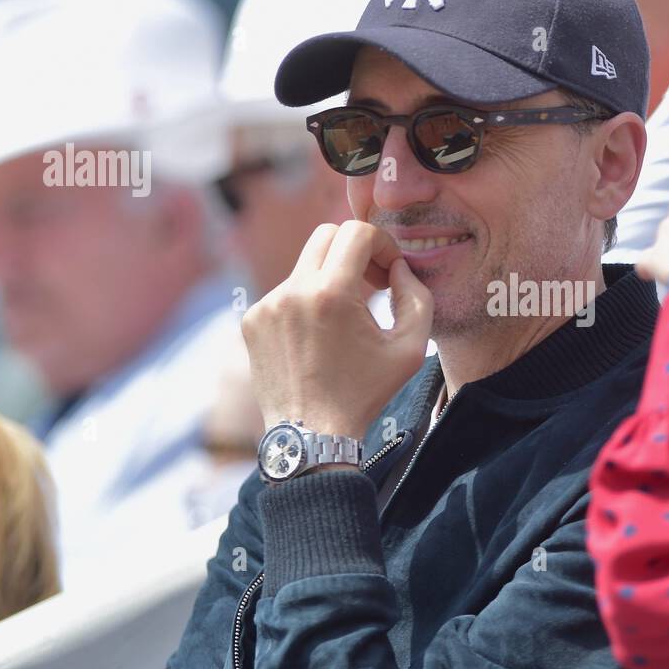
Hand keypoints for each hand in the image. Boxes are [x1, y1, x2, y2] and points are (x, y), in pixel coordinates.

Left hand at [241, 220, 432, 439]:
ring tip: (345, 319)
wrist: (312, 436)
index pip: (356, 232)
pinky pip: (284, 293)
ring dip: (330, 280)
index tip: (390, 271)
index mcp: (331, 293)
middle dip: (355, 251)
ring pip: (305, 266)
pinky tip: (318, 337)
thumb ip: (416, 297)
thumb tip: (398, 268)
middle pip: (326, 236)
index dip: (382, 244)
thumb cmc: (364, 394)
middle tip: (372, 282)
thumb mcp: (410, 349)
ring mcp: (266, 304)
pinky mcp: (252, 320)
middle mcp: (292, 291)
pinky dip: (306, 303)